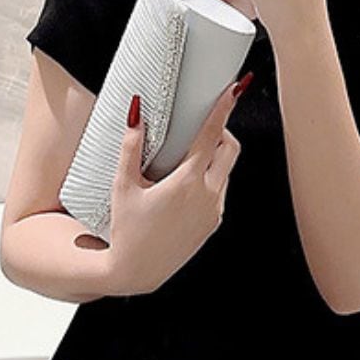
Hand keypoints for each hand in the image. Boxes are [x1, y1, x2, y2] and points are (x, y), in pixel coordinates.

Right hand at [104, 78, 246, 293]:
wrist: (137, 272)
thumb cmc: (126, 230)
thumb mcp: (123, 186)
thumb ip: (131, 147)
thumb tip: (136, 111)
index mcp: (187, 181)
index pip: (212, 135)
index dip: (224, 107)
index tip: (235, 87)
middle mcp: (208, 195)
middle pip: (230, 149)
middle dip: (222, 132)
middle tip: (201, 127)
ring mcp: (214, 210)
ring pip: (226, 171)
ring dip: (214, 158)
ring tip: (184, 160)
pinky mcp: (213, 223)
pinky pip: (220, 191)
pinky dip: (209, 180)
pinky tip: (183, 187)